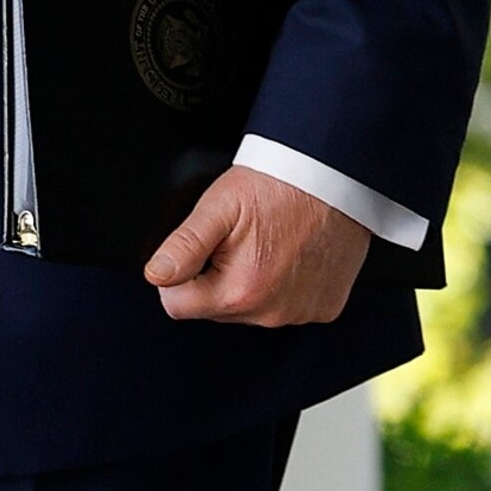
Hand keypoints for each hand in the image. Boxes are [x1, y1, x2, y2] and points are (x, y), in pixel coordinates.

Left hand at [145, 167, 370, 326]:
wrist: (335, 177)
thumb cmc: (279, 186)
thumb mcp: (219, 207)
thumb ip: (184, 246)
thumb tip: (156, 274)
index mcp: (240, 292)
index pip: (178, 306)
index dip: (177, 275)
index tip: (196, 249)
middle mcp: (273, 313)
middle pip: (215, 308)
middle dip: (215, 277)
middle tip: (235, 238)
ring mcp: (302, 314)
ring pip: (250, 309)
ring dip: (249, 281)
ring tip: (266, 241)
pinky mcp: (325, 309)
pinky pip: (287, 306)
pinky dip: (283, 284)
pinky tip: (290, 253)